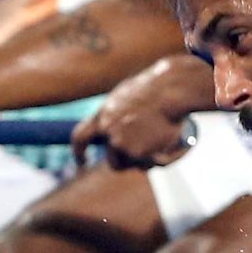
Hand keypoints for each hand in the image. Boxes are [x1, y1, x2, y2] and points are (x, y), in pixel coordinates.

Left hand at [74, 55, 207, 166]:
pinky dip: (162, 158)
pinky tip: (172, 142)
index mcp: (102, 114)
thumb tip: (117, 129)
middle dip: (127, 163)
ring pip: (135, 164)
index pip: (80, 138)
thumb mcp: (127, 95)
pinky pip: (152, 164)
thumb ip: (117, 113)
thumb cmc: (156, 88)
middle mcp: (108, 131)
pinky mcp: (139, 154)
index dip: (79, 152)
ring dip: (147, 159)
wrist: (172, 90)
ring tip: (163, 142)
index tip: (82, 161)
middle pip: (113, 161)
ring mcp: (122, 144)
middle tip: (143, 157)